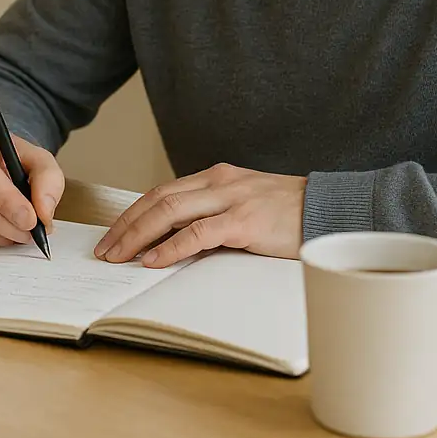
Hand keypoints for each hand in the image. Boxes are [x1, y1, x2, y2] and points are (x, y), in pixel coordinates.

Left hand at [93, 163, 306, 267]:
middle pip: (158, 199)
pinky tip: (154, 260)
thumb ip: (213, 215)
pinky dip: (171, 247)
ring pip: (170, 212)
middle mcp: (219, 182)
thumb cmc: (289, 213)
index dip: (133, 213)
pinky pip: (198, 234)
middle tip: (106, 249)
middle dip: (126, 225)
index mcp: (216, 177)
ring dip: (138, 236)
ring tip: (119, 256)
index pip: (162, 192)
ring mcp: (231, 199)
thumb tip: (174, 241)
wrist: (330, 209)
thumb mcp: (245, 205)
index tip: (114, 234)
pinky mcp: (245, 221)